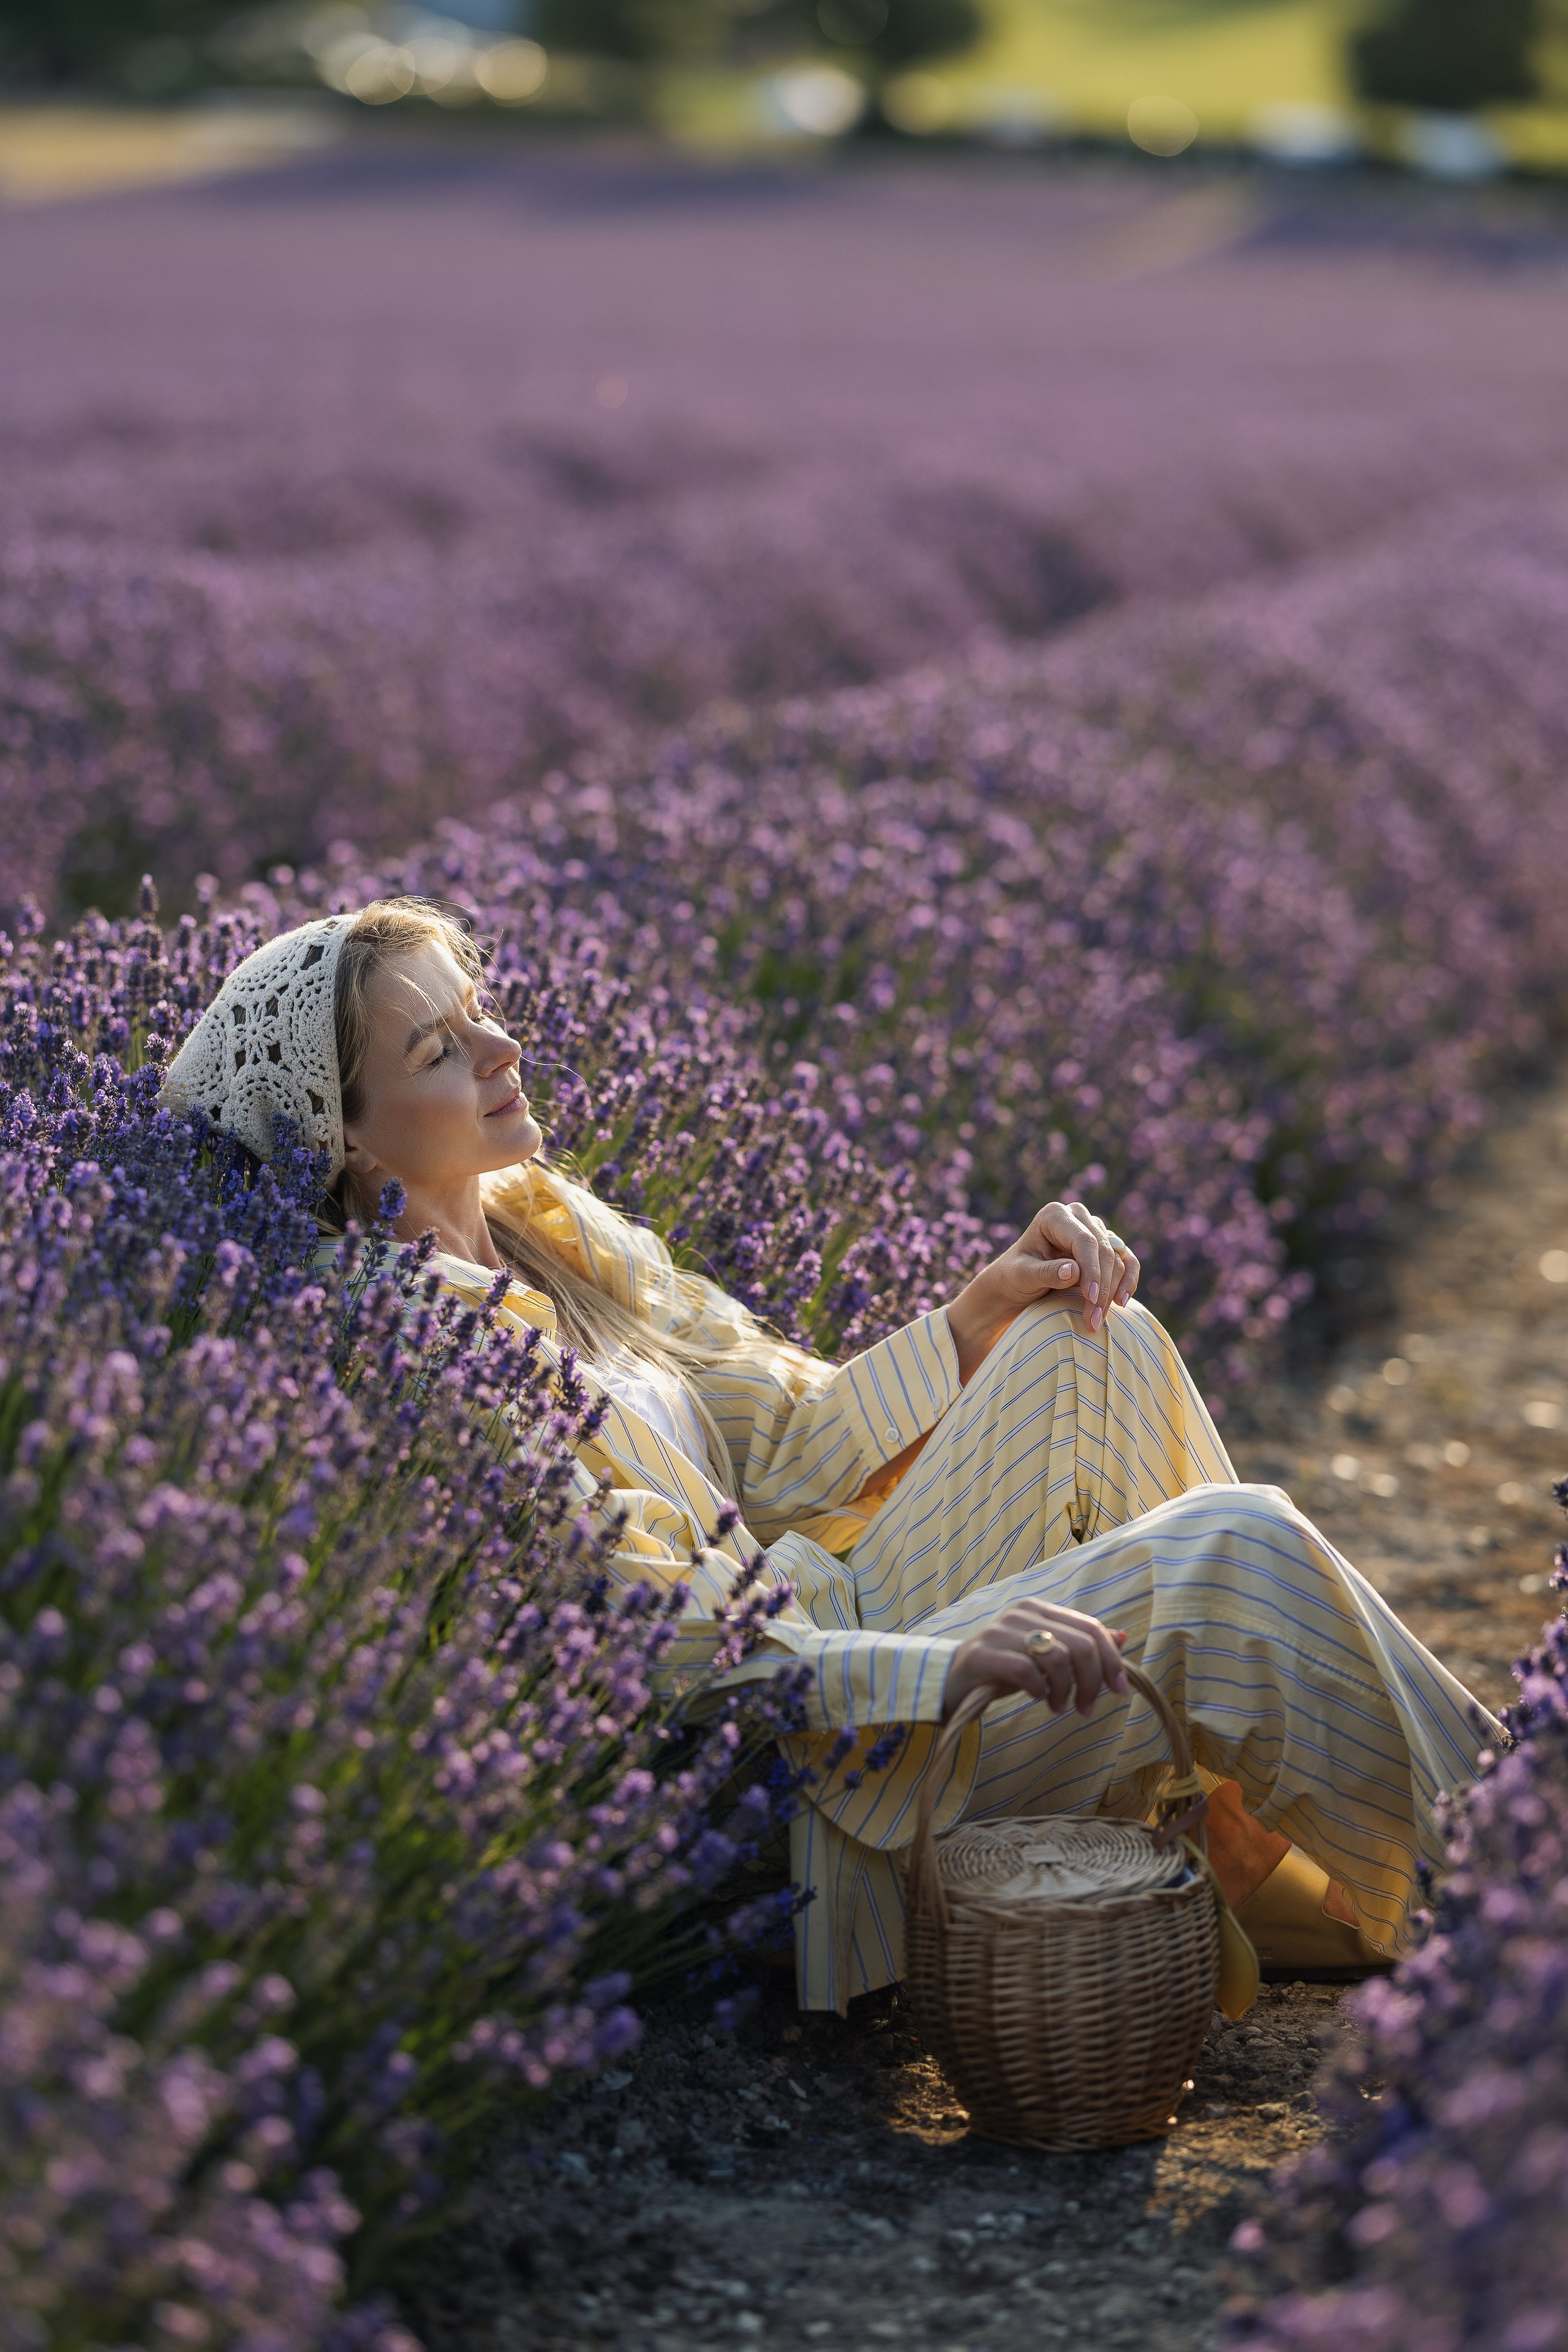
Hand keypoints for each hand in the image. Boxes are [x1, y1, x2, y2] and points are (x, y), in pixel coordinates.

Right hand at [942, 1597, 1129, 1721]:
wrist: (953, 1680)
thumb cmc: (1004, 1669)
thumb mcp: (1046, 1657)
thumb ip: (1080, 1645)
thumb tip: (1122, 1638)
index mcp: (1040, 1609)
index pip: (1091, 1627)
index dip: (1112, 1660)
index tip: (1120, 1690)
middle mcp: (1022, 1614)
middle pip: (1080, 1644)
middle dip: (1092, 1682)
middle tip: (1085, 1708)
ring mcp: (1000, 1631)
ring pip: (1057, 1657)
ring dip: (1065, 1690)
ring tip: (1058, 1707)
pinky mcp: (983, 1654)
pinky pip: (1026, 1670)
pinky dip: (1038, 1689)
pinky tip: (1036, 1698)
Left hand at [946, 1200, 1140, 1380]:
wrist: (1018, 1283)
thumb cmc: (1014, 1276)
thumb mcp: (1022, 1276)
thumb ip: (1045, 1272)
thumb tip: (1074, 1271)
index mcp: (1054, 1216)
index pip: (1084, 1241)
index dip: (1092, 1269)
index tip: (1091, 1299)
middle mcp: (1077, 1217)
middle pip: (1103, 1250)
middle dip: (1101, 1287)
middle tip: (1094, 1320)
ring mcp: (1094, 1230)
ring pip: (1117, 1258)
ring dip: (1113, 1290)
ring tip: (1099, 1320)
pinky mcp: (1105, 1247)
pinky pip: (1126, 1261)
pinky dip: (1128, 1281)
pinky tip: (1122, 1302)